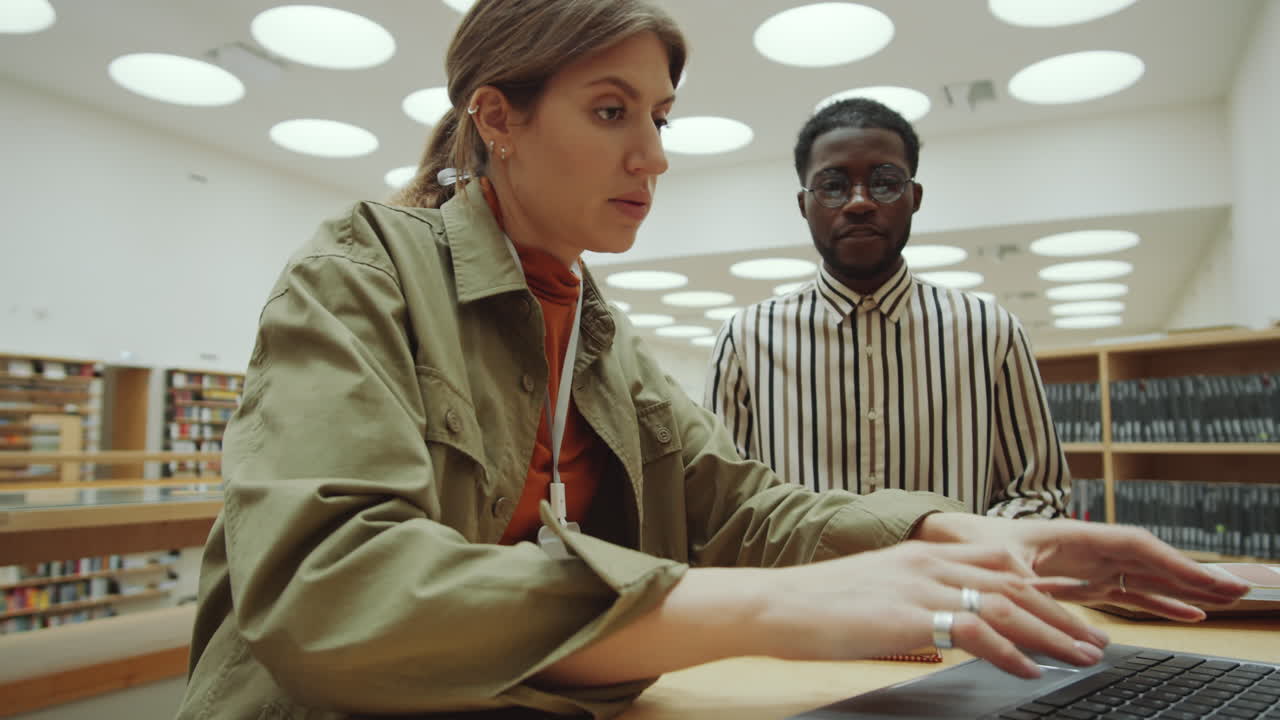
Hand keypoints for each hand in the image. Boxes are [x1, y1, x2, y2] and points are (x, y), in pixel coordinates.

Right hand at [751, 541, 1109, 677]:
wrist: (773, 603)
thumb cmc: (816, 604)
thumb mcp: (876, 591)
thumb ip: (916, 598)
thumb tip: (948, 623)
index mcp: (922, 553)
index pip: (1000, 564)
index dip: (1044, 590)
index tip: (1070, 615)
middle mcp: (928, 562)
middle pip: (1015, 583)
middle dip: (1062, 614)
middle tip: (1095, 641)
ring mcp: (919, 586)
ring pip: (1006, 603)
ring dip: (1051, 633)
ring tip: (1081, 658)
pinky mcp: (908, 614)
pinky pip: (975, 630)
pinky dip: (1009, 651)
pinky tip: (1030, 669)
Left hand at [911, 513, 1250, 619]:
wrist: (942, 542)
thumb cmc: (968, 543)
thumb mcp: (1000, 568)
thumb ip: (1033, 594)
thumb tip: (1064, 626)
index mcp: (1070, 533)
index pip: (1133, 544)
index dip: (1171, 560)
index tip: (1203, 577)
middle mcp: (1084, 546)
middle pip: (1148, 559)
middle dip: (1190, 573)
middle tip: (1234, 589)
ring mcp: (1084, 564)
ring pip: (1143, 574)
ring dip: (1181, 587)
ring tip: (1221, 601)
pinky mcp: (1078, 582)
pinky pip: (1125, 591)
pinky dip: (1156, 600)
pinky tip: (1184, 612)